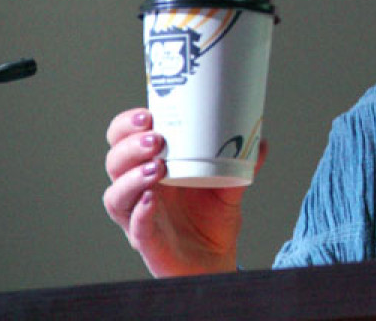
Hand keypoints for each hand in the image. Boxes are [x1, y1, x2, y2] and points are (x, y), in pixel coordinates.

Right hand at [102, 108, 264, 276]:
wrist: (217, 260)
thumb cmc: (211, 220)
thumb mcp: (229, 185)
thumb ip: (241, 163)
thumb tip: (260, 141)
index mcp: (153, 167)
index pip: (123, 140)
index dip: (127, 125)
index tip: (147, 114)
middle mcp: (139, 190)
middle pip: (115, 162)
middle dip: (129, 146)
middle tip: (155, 138)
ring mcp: (139, 216)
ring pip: (116, 195)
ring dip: (132, 177)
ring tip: (156, 167)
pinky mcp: (147, 241)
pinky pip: (135, 226)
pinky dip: (140, 212)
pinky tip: (150, 199)